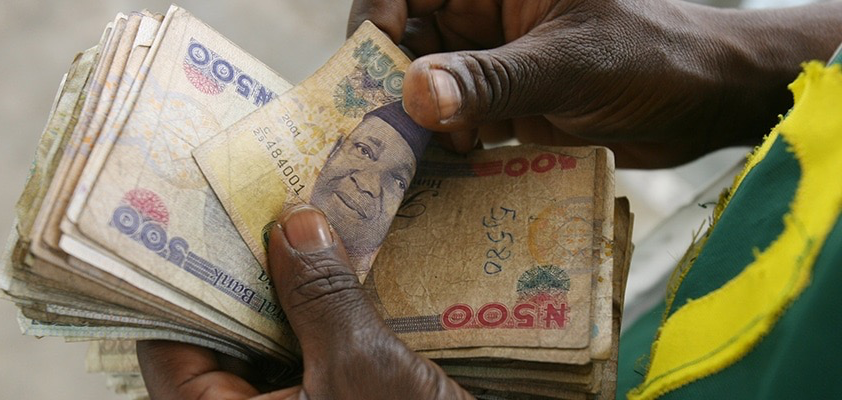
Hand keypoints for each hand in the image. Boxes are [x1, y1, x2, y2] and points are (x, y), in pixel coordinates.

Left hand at [137, 204, 471, 399]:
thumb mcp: (361, 369)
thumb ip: (320, 297)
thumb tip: (295, 227)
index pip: (170, 347)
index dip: (182, 281)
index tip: (200, 221)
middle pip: (222, 334)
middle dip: (244, 273)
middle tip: (258, 209)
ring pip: (268, 339)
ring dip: (287, 288)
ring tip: (298, 224)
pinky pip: (306, 349)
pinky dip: (318, 311)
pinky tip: (337, 266)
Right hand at [349, 0, 841, 166]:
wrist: (706, 101)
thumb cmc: (653, 57)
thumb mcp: (570, 64)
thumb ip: (493, 79)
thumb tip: (416, 94)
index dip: (377, 18)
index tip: (372, 70)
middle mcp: (486, 13)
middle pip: (408, 40)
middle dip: (393, 85)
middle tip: (387, 135)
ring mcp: (494, 60)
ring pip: (427, 86)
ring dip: (418, 123)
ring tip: (423, 161)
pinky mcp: (504, 102)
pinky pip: (456, 121)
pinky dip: (446, 146)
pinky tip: (448, 172)